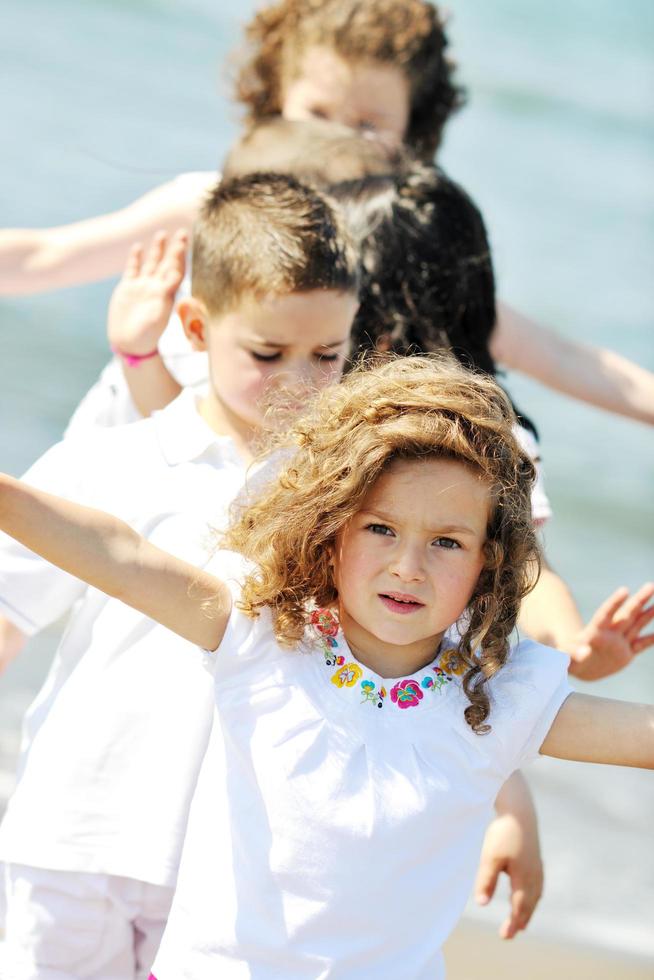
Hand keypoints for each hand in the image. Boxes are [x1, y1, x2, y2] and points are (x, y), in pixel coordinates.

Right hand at [107, 229, 187, 355]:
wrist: (129, 343)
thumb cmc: (146, 334)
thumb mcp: (158, 314)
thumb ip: (166, 295)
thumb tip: (175, 277)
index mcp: (166, 293)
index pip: (177, 271)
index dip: (182, 258)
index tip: (187, 244)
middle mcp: (155, 287)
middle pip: (167, 263)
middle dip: (175, 249)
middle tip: (183, 233)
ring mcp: (142, 287)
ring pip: (151, 263)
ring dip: (157, 249)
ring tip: (162, 234)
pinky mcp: (128, 289)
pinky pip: (133, 269)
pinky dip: (135, 258)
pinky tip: (138, 246)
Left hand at [475, 776, 542, 939]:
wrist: (520, 811)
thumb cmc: (503, 834)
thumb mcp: (490, 858)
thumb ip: (486, 881)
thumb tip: (482, 904)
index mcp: (523, 878)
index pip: (519, 908)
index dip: (512, 923)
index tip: (505, 936)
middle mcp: (534, 876)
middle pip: (529, 904)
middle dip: (521, 920)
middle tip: (511, 934)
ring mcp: (537, 867)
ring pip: (535, 895)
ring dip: (528, 909)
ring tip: (521, 921)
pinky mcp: (536, 858)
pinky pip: (537, 885)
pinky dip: (533, 896)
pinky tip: (528, 895)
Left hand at [569, 582, 653, 680]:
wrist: (578, 667)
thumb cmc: (568, 660)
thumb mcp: (567, 657)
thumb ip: (574, 654)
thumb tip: (585, 651)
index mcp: (594, 632)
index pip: (606, 614)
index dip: (614, 603)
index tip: (624, 590)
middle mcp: (610, 633)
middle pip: (626, 614)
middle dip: (638, 600)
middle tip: (650, 585)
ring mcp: (619, 642)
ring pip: (636, 625)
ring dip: (648, 614)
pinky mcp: (626, 654)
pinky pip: (641, 645)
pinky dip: (651, 640)